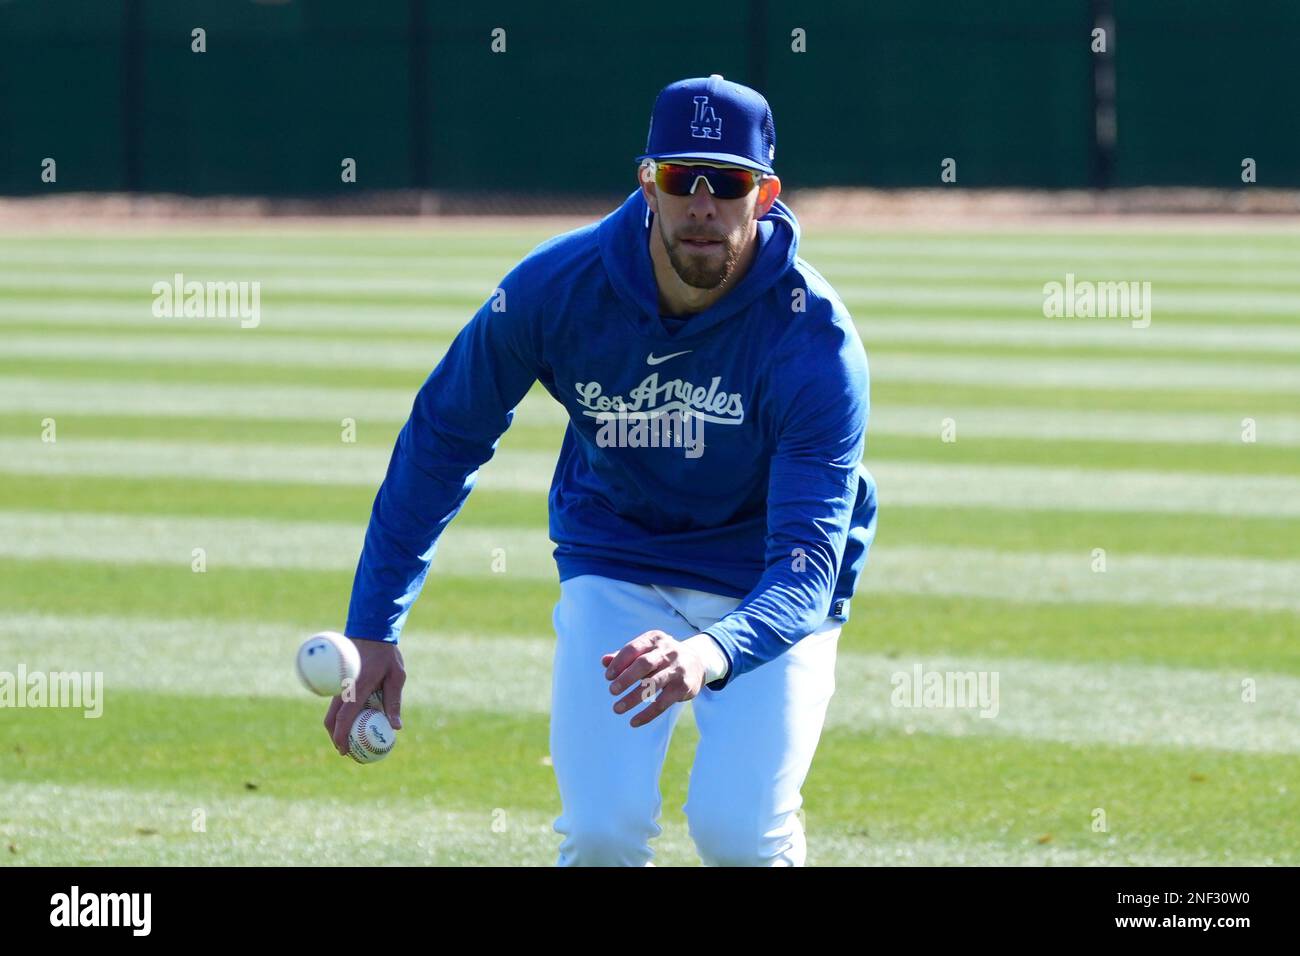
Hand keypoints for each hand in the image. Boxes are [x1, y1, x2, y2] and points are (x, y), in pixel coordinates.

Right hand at [324, 638, 404, 755]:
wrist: (370, 631)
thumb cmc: (386, 654)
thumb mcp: (396, 676)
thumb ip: (394, 701)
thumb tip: (396, 727)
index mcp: (358, 688)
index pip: (344, 717)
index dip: (341, 736)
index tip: (344, 751)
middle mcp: (344, 688)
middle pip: (331, 719)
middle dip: (335, 738)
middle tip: (347, 751)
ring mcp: (339, 685)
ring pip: (331, 712)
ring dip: (336, 728)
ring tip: (348, 741)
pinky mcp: (340, 683)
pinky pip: (337, 704)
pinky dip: (340, 717)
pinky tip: (352, 723)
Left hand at [601, 630, 707, 727]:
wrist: (697, 661)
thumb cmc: (662, 656)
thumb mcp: (646, 651)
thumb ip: (624, 656)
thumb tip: (604, 661)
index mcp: (654, 639)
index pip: (633, 649)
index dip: (619, 663)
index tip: (608, 677)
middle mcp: (667, 651)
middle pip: (644, 664)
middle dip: (626, 678)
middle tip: (612, 691)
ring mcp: (677, 669)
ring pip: (654, 684)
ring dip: (634, 697)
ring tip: (617, 709)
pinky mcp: (684, 686)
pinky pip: (663, 702)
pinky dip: (648, 714)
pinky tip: (634, 722)